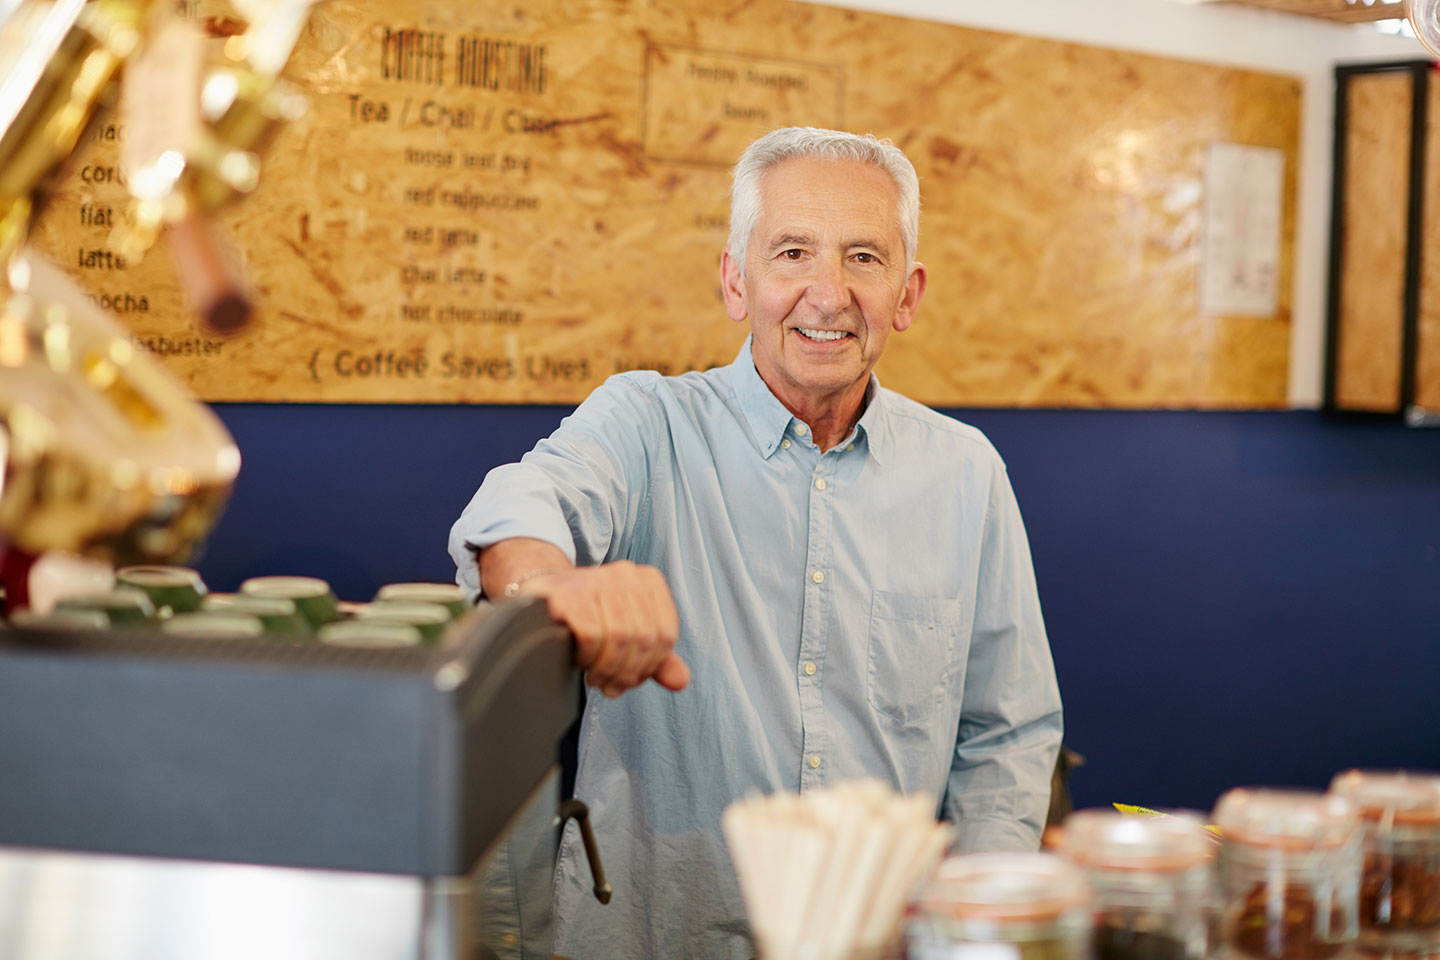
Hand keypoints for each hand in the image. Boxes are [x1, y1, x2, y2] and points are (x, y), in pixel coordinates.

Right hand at [518, 561, 690, 697]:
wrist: (541, 597)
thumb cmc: (590, 616)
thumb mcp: (628, 635)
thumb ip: (657, 658)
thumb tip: (681, 681)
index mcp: (648, 580)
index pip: (666, 635)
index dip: (650, 666)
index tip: (632, 679)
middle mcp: (626, 573)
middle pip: (643, 639)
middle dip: (627, 673)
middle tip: (611, 686)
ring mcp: (597, 579)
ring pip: (618, 638)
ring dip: (606, 669)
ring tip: (595, 676)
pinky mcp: (569, 592)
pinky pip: (591, 635)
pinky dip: (587, 657)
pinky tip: (578, 659)